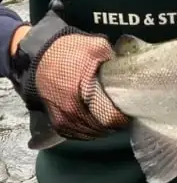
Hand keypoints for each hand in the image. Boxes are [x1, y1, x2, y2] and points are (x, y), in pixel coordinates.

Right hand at [11, 18, 128, 137]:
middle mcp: (72, 111)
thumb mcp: (97, 47)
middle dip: (116, 122)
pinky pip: (79, 135)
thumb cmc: (69, 51)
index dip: (124, 116)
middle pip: (103, 129)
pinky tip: (98, 120)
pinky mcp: (57, 123)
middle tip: (123, 112)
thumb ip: (115, 60)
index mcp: (84, 93)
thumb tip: (130, 69)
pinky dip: (90, 130)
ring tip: (111, 115)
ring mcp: (63, 120)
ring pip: (92, 134)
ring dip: (104, 128)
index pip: (111, 118)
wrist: (38, 56)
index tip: (131, 110)